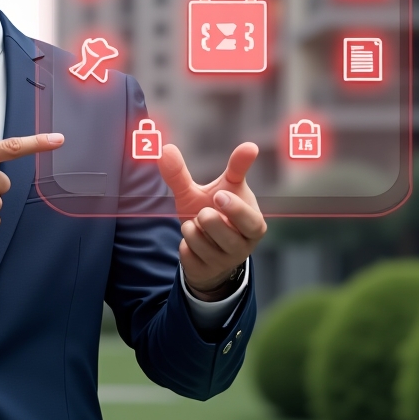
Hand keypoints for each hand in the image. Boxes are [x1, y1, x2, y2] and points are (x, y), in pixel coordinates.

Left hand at [156, 142, 266, 298]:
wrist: (208, 252)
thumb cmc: (212, 212)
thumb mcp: (203, 192)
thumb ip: (184, 172)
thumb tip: (165, 147)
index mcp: (253, 223)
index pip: (248, 217)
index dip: (234, 207)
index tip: (219, 195)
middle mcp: (244, 245)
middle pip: (216, 226)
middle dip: (203, 215)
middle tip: (205, 212)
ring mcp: (226, 261)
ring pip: (196, 238)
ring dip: (189, 227)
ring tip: (199, 226)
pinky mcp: (207, 272)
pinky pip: (186, 252)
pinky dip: (184, 244)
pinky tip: (194, 245)